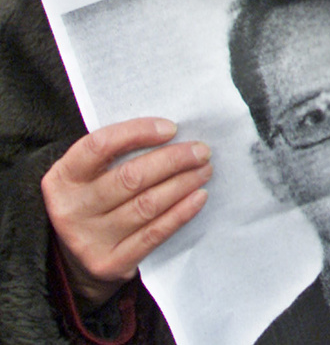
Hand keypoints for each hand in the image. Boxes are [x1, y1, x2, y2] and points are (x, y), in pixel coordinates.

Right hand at [42, 118, 211, 307]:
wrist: (74, 260)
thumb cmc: (94, 201)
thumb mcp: (89, 176)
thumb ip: (116, 155)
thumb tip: (171, 134)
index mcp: (63, 178)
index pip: (99, 145)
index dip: (137, 132)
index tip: (172, 128)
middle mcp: (71, 209)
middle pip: (130, 177)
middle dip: (174, 160)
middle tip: (201, 151)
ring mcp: (89, 239)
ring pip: (147, 205)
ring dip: (183, 184)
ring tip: (204, 171)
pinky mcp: (110, 263)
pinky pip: (154, 234)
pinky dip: (181, 213)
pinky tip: (199, 197)